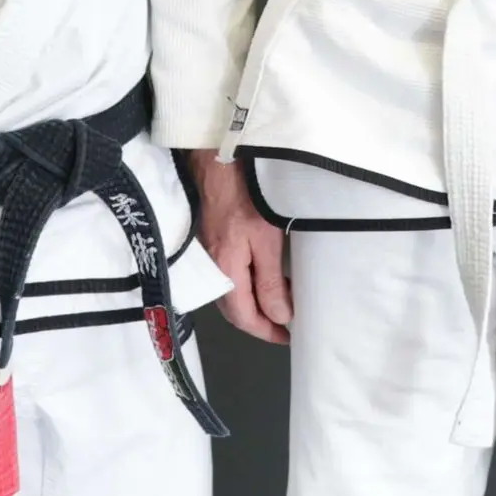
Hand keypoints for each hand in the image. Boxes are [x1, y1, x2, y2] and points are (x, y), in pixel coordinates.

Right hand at [195, 150, 290, 343]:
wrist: (217, 159)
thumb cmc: (245, 194)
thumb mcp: (266, 239)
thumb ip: (270, 281)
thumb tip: (279, 316)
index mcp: (225, 272)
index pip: (244, 317)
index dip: (266, 331)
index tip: (287, 337)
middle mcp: (211, 269)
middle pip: (234, 309)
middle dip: (258, 321)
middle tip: (284, 325)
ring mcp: (207, 254)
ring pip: (229, 293)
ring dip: (251, 304)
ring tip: (276, 304)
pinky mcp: (209, 240)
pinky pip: (226, 275)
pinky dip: (243, 285)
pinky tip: (258, 278)